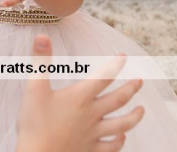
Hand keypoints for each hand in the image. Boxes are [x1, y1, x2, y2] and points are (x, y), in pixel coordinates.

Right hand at [16, 35, 143, 151]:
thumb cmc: (35, 124)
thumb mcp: (34, 88)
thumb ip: (40, 61)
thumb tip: (41, 36)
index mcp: (80, 97)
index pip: (103, 77)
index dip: (115, 65)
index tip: (125, 56)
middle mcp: (91, 114)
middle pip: (118, 99)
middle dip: (131, 88)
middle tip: (140, 80)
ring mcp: (93, 134)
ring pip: (121, 124)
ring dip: (134, 116)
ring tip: (142, 110)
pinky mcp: (90, 150)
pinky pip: (110, 147)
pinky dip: (119, 141)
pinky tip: (122, 137)